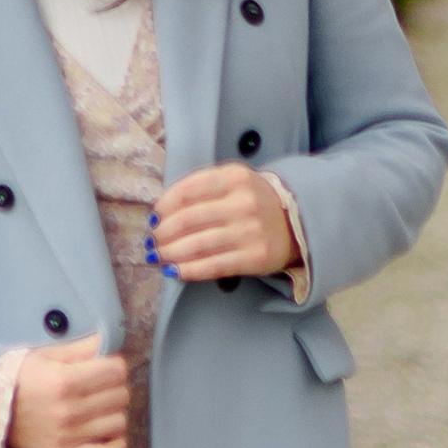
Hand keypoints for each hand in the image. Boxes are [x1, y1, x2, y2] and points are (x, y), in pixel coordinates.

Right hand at [7, 331, 129, 447]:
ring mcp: (68, 436)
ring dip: (114, 412)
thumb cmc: (20, 379)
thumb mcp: (46, 355)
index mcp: (64, 380)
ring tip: (100, 407)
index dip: (115, 365)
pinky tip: (107, 431)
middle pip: (120, 395)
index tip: (106, 366)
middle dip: (115, 386)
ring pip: (119, 422)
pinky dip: (116, 444)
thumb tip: (107, 342)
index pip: (116, 371)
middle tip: (101, 386)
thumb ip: (80, 348)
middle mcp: (69, 410)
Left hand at [148, 164, 299, 283]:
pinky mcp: (255, 257)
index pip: (187, 190)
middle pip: (189, 219)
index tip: (152, 218)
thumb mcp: (232, 181)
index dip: (164, 206)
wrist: (296, 222)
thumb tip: (160, 213)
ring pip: (198, 244)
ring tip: (157, 256)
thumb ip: (201, 189)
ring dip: (170, 253)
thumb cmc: (252, 201)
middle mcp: (243, 202)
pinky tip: (174, 271)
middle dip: (163, 233)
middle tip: (151, 241)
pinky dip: (188, 270)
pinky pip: (213, 266)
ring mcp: (250, 231)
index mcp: (234, 176)